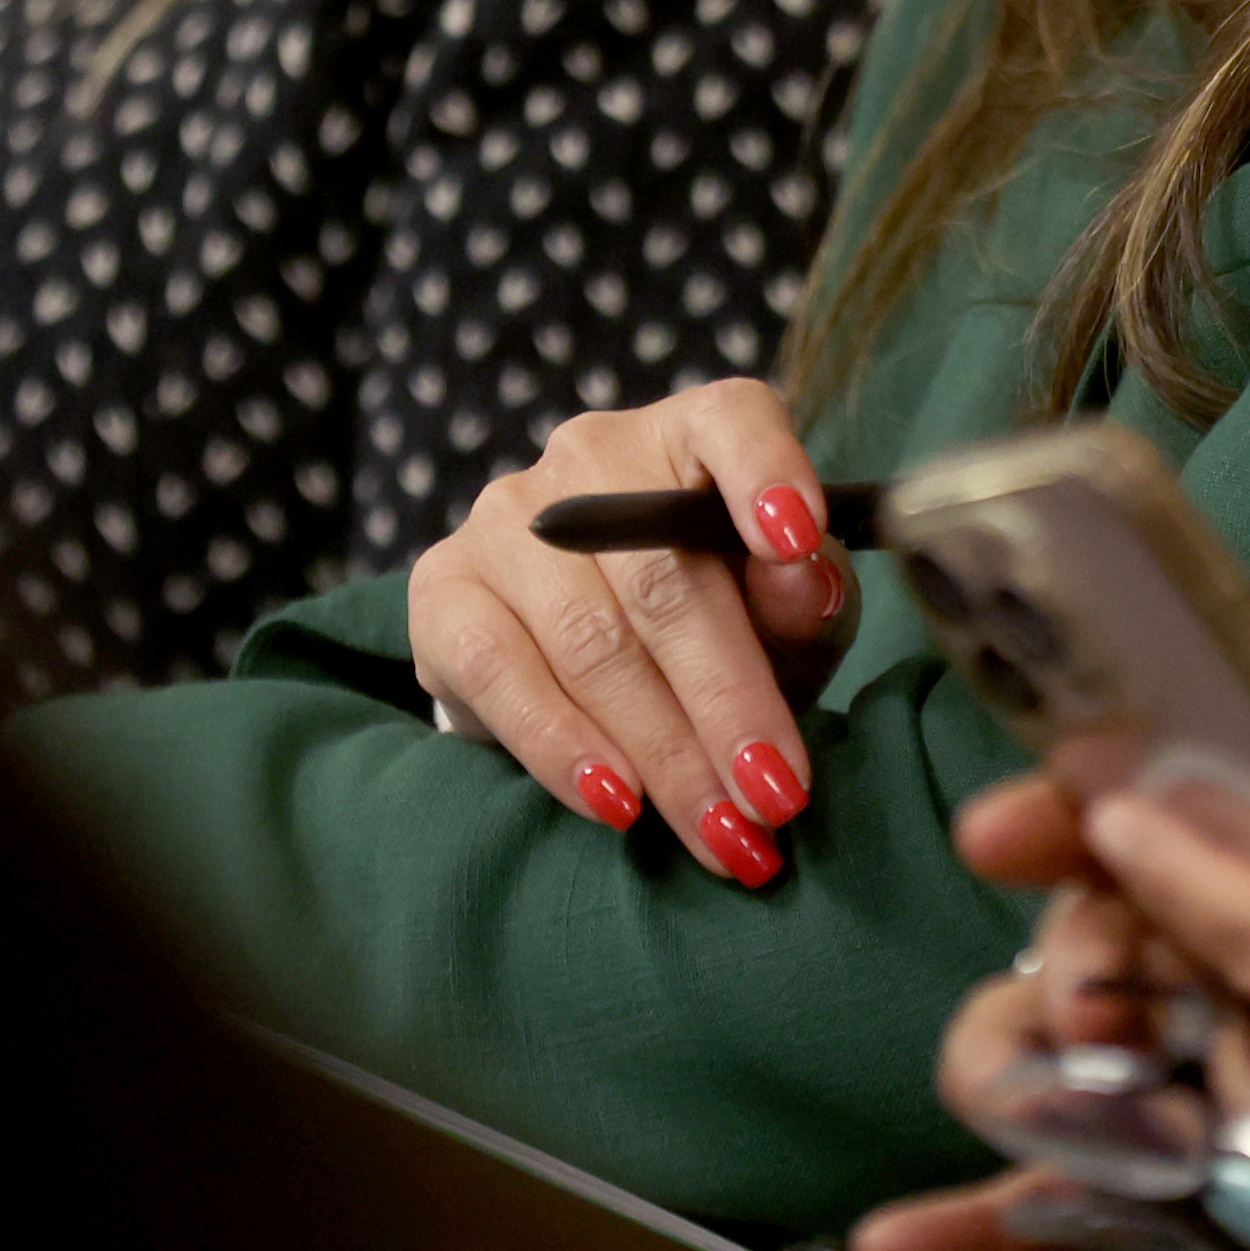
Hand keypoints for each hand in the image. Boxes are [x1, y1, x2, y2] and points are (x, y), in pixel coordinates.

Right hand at [408, 380, 858, 884]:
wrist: (591, 673)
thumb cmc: (718, 631)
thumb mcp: (786, 620)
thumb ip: (804, 600)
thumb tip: (806, 577)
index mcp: (693, 435)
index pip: (731, 421)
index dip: (766, 473)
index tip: (798, 540)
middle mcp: (594, 456)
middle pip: (665, 576)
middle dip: (728, 702)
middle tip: (774, 796)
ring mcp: (507, 518)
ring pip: (591, 640)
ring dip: (662, 752)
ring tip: (718, 829)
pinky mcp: (443, 588)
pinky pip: (499, 672)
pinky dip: (563, 747)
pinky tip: (614, 804)